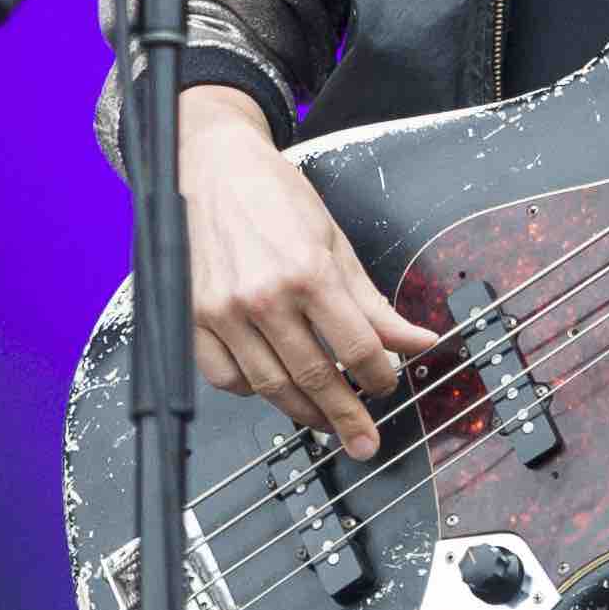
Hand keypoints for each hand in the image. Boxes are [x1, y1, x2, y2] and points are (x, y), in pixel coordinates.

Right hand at [177, 86, 442, 458]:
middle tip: (365, 441)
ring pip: (269, 387)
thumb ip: (372, 301)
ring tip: (327, 420)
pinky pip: (225, 378)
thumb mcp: (335, 242)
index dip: (380, 375)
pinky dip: (253, 391)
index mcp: (307, 273)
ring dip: (303, 411)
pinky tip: (274, 387)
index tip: (391, 385)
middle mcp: (262, 298)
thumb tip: (417, 341)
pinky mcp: (191, 321)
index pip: (357, 346)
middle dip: (346, 416)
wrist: (212, 168)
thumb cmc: (274, 197)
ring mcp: (222, 314)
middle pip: (314, 377)